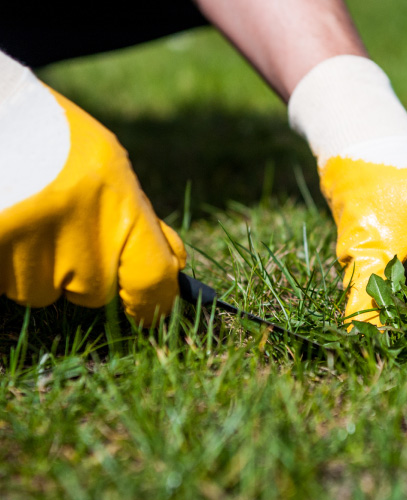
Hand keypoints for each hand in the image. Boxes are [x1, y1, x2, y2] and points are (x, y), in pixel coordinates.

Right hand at [0, 56, 185, 323]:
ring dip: (37, 266)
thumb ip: (138, 219)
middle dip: (82, 272)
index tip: (150, 311)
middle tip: (61, 226)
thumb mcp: (107, 165)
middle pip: (92, 291)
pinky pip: (8, 282)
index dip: (154, 302)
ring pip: (42, 291)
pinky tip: (8, 216)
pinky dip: (8, 260)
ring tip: (27, 211)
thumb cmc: (49, 134)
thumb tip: (173, 266)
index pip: (151, 278)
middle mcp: (77, 229)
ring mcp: (29, 245)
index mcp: (116, 202)